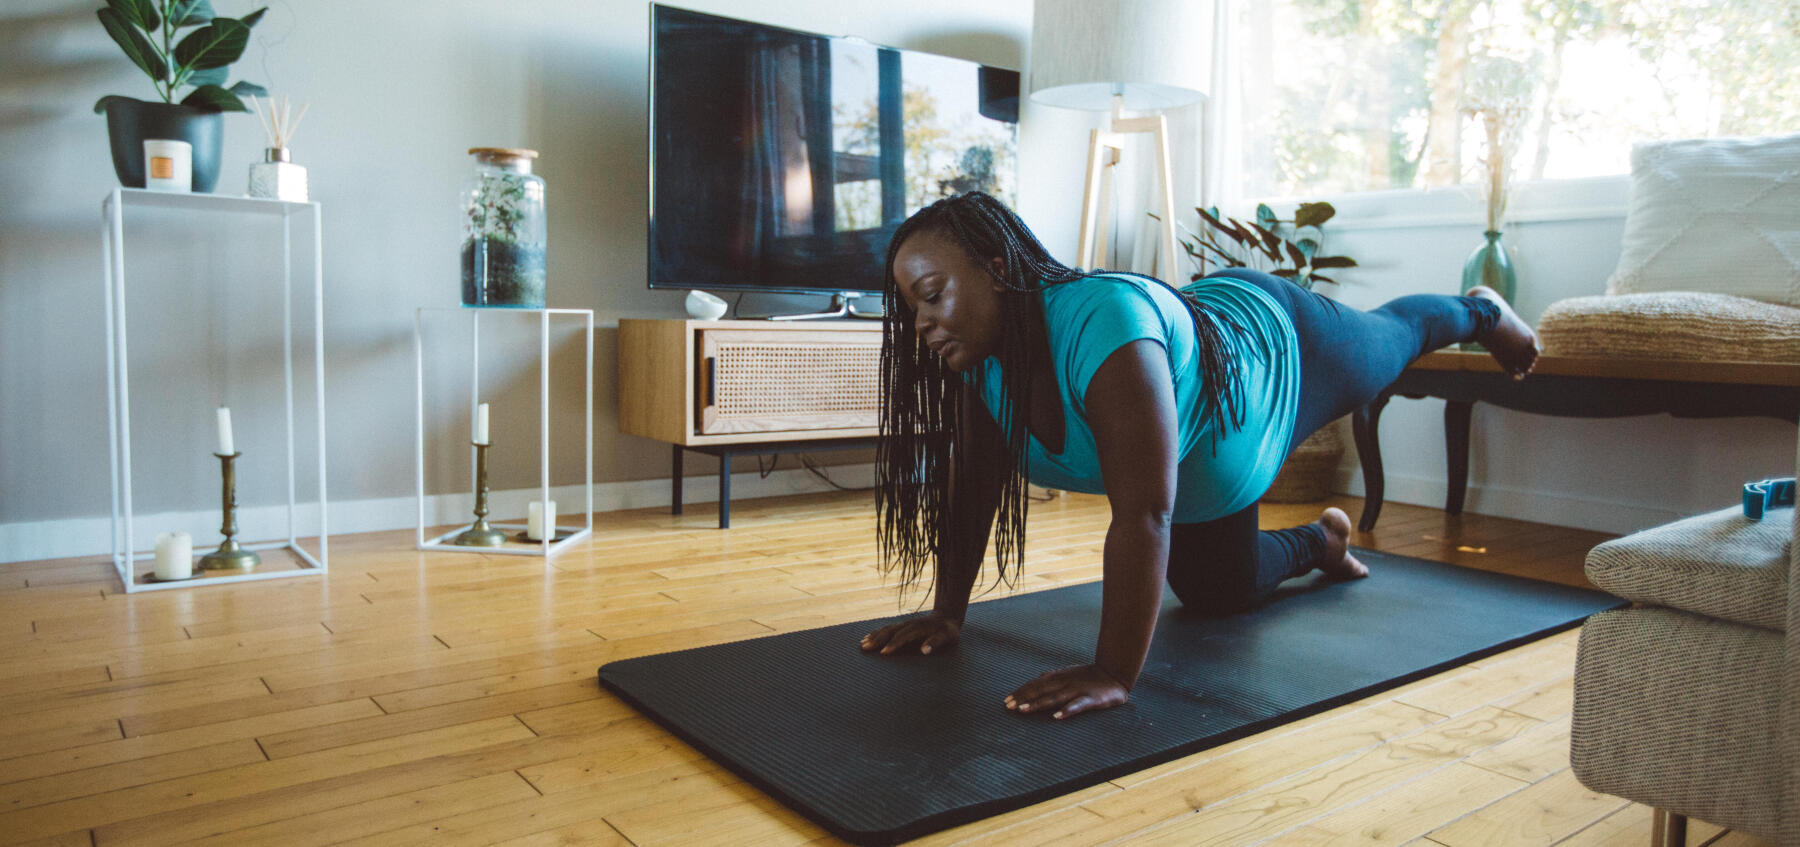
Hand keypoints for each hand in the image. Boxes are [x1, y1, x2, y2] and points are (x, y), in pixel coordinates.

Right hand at [860, 614, 960, 655]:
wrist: (947, 616)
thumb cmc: (948, 631)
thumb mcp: (948, 637)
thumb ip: (936, 643)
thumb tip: (924, 650)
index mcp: (919, 628)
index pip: (903, 636)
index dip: (894, 644)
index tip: (884, 653)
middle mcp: (909, 624)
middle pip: (890, 631)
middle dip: (877, 640)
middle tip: (865, 648)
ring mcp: (904, 624)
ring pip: (886, 629)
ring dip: (874, 636)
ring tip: (862, 644)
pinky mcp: (902, 625)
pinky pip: (887, 628)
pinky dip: (876, 633)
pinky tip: (868, 637)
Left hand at [1004, 664, 1128, 719]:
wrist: (1115, 673)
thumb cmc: (1089, 675)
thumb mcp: (1069, 672)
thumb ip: (1053, 676)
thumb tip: (1037, 678)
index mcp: (1059, 677)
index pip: (1035, 684)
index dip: (1021, 692)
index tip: (1006, 701)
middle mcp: (1065, 682)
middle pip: (1040, 691)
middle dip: (1023, 698)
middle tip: (1008, 707)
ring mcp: (1077, 690)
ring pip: (1054, 698)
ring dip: (1038, 703)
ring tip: (1024, 710)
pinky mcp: (1090, 699)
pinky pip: (1077, 705)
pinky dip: (1066, 710)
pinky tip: (1057, 717)